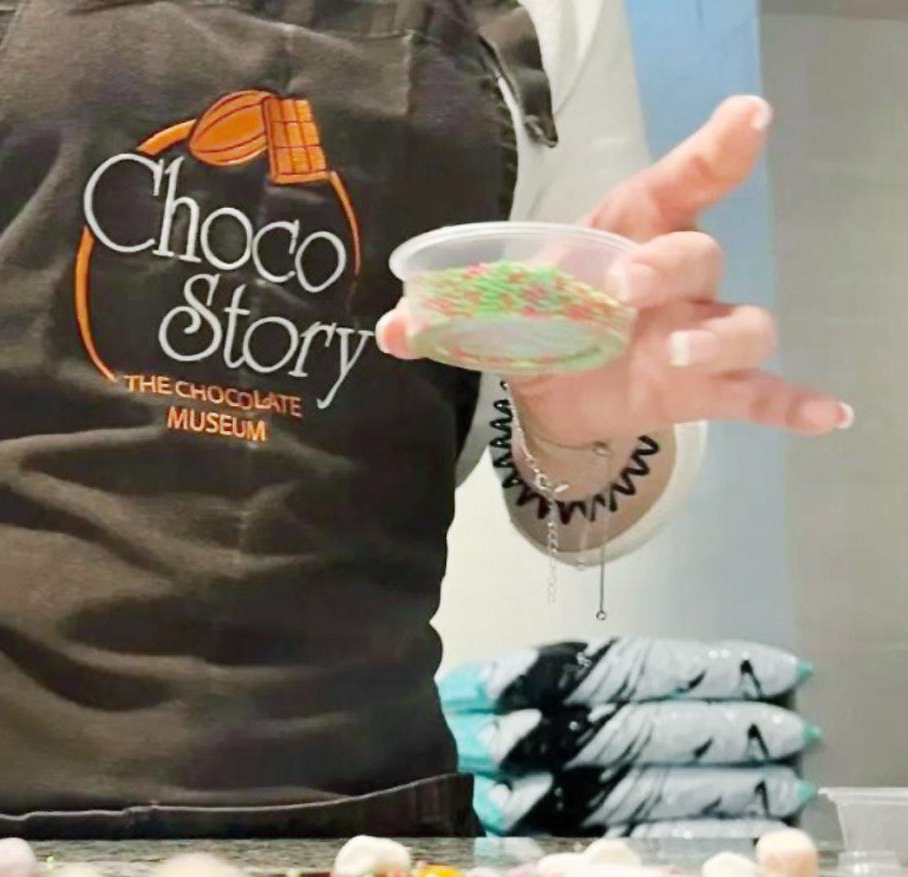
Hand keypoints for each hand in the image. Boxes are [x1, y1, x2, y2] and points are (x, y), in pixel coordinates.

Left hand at [375, 96, 851, 448]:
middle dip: (666, 265)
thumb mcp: (493, 310)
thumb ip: (447, 316)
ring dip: (720, 332)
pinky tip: (830, 416)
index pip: (671, 186)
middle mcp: (671, 277)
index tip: (747, 117)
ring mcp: (695, 330)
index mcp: (622, 233)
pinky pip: (760, 392)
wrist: (552, 386)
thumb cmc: (540, 318)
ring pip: (740, 318)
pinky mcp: (703, 388)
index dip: (709, 152)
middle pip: (698, 252)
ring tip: (683, 352)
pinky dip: (793, 403)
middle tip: (621, 288)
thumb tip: (389, 331)